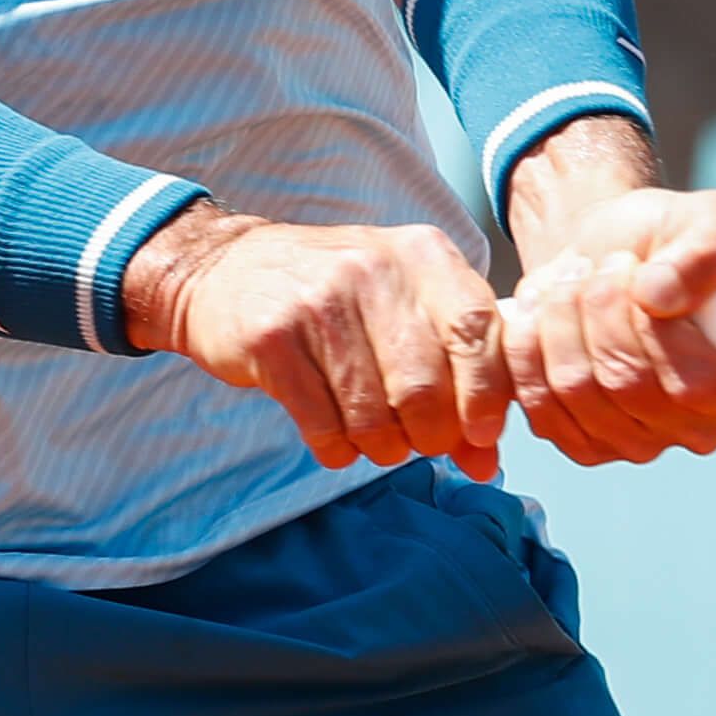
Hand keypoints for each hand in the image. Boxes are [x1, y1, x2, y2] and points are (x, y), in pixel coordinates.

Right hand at [123, 205, 511, 479]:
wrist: (228, 270)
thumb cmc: (338, 296)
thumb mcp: (406, 307)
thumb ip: (457, 372)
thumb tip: (487, 459)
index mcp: (422, 255)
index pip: (478, 329)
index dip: (488, 394)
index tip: (483, 433)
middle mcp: (373, 269)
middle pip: (427, 386)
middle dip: (431, 436)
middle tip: (419, 441)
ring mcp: (319, 303)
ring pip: (375, 415)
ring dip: (383, 447)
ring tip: (376, 438)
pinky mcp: (272, 340)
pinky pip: (324, 425)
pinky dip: (338, 448)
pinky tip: (335, 437)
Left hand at [501, 141, 715, 465]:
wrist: (610, 258)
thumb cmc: (669, 243)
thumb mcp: (709, 219)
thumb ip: (704, 251)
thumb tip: (660, 295)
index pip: (694, 382)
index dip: (648, 323)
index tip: (630, 266)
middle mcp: (698, 430)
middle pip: (626, 384)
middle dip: (597, 309)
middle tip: (597, 265)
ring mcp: (639, 444)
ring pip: (576, 389)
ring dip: (559, 320)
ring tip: (570, 279)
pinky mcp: (585, 444)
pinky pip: (540, 404)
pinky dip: (527, 348)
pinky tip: (540, 312)